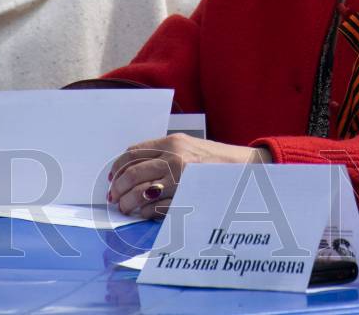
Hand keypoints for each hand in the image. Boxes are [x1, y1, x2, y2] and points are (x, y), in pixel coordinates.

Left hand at [108, 134, 270, 218]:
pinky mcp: (186, 199)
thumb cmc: (215, 159)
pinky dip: (145, 213)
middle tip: (114, 197)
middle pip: (132, 174)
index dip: (118, 167)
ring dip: (127, 203)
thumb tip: (132, 166)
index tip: (113, 177)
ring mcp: (181, 181)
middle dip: (118, 188)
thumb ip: (162, 152)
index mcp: (173, 143)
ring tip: (125, 208)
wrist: (245, 170)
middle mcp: (175, 160)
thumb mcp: (188, 146)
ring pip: (140, 193)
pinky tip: (142, 214)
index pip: (133, 154)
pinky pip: (156, 209)